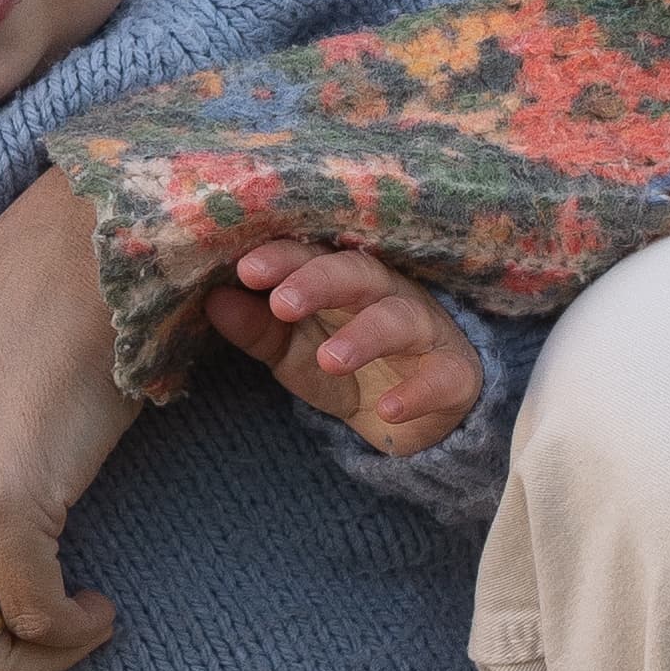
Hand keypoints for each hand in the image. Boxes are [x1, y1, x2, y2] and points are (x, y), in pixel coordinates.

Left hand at [205, 239, 482, 457]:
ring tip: (331, 359)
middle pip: (358, 273)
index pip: (312, 255)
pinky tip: (390, 410)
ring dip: (366, 336)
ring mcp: (425, 331)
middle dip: (320, 283)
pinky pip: (442, 378)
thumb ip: (259, 329)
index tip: (246, 271)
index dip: (283, 258)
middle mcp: (386, 294)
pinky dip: (418, 393)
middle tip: (282, 305)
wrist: (413, 415)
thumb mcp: (295, 352)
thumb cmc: (349, 367)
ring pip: (400, 320)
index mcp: (342, 280)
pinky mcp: (455, 374)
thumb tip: (214, 299)